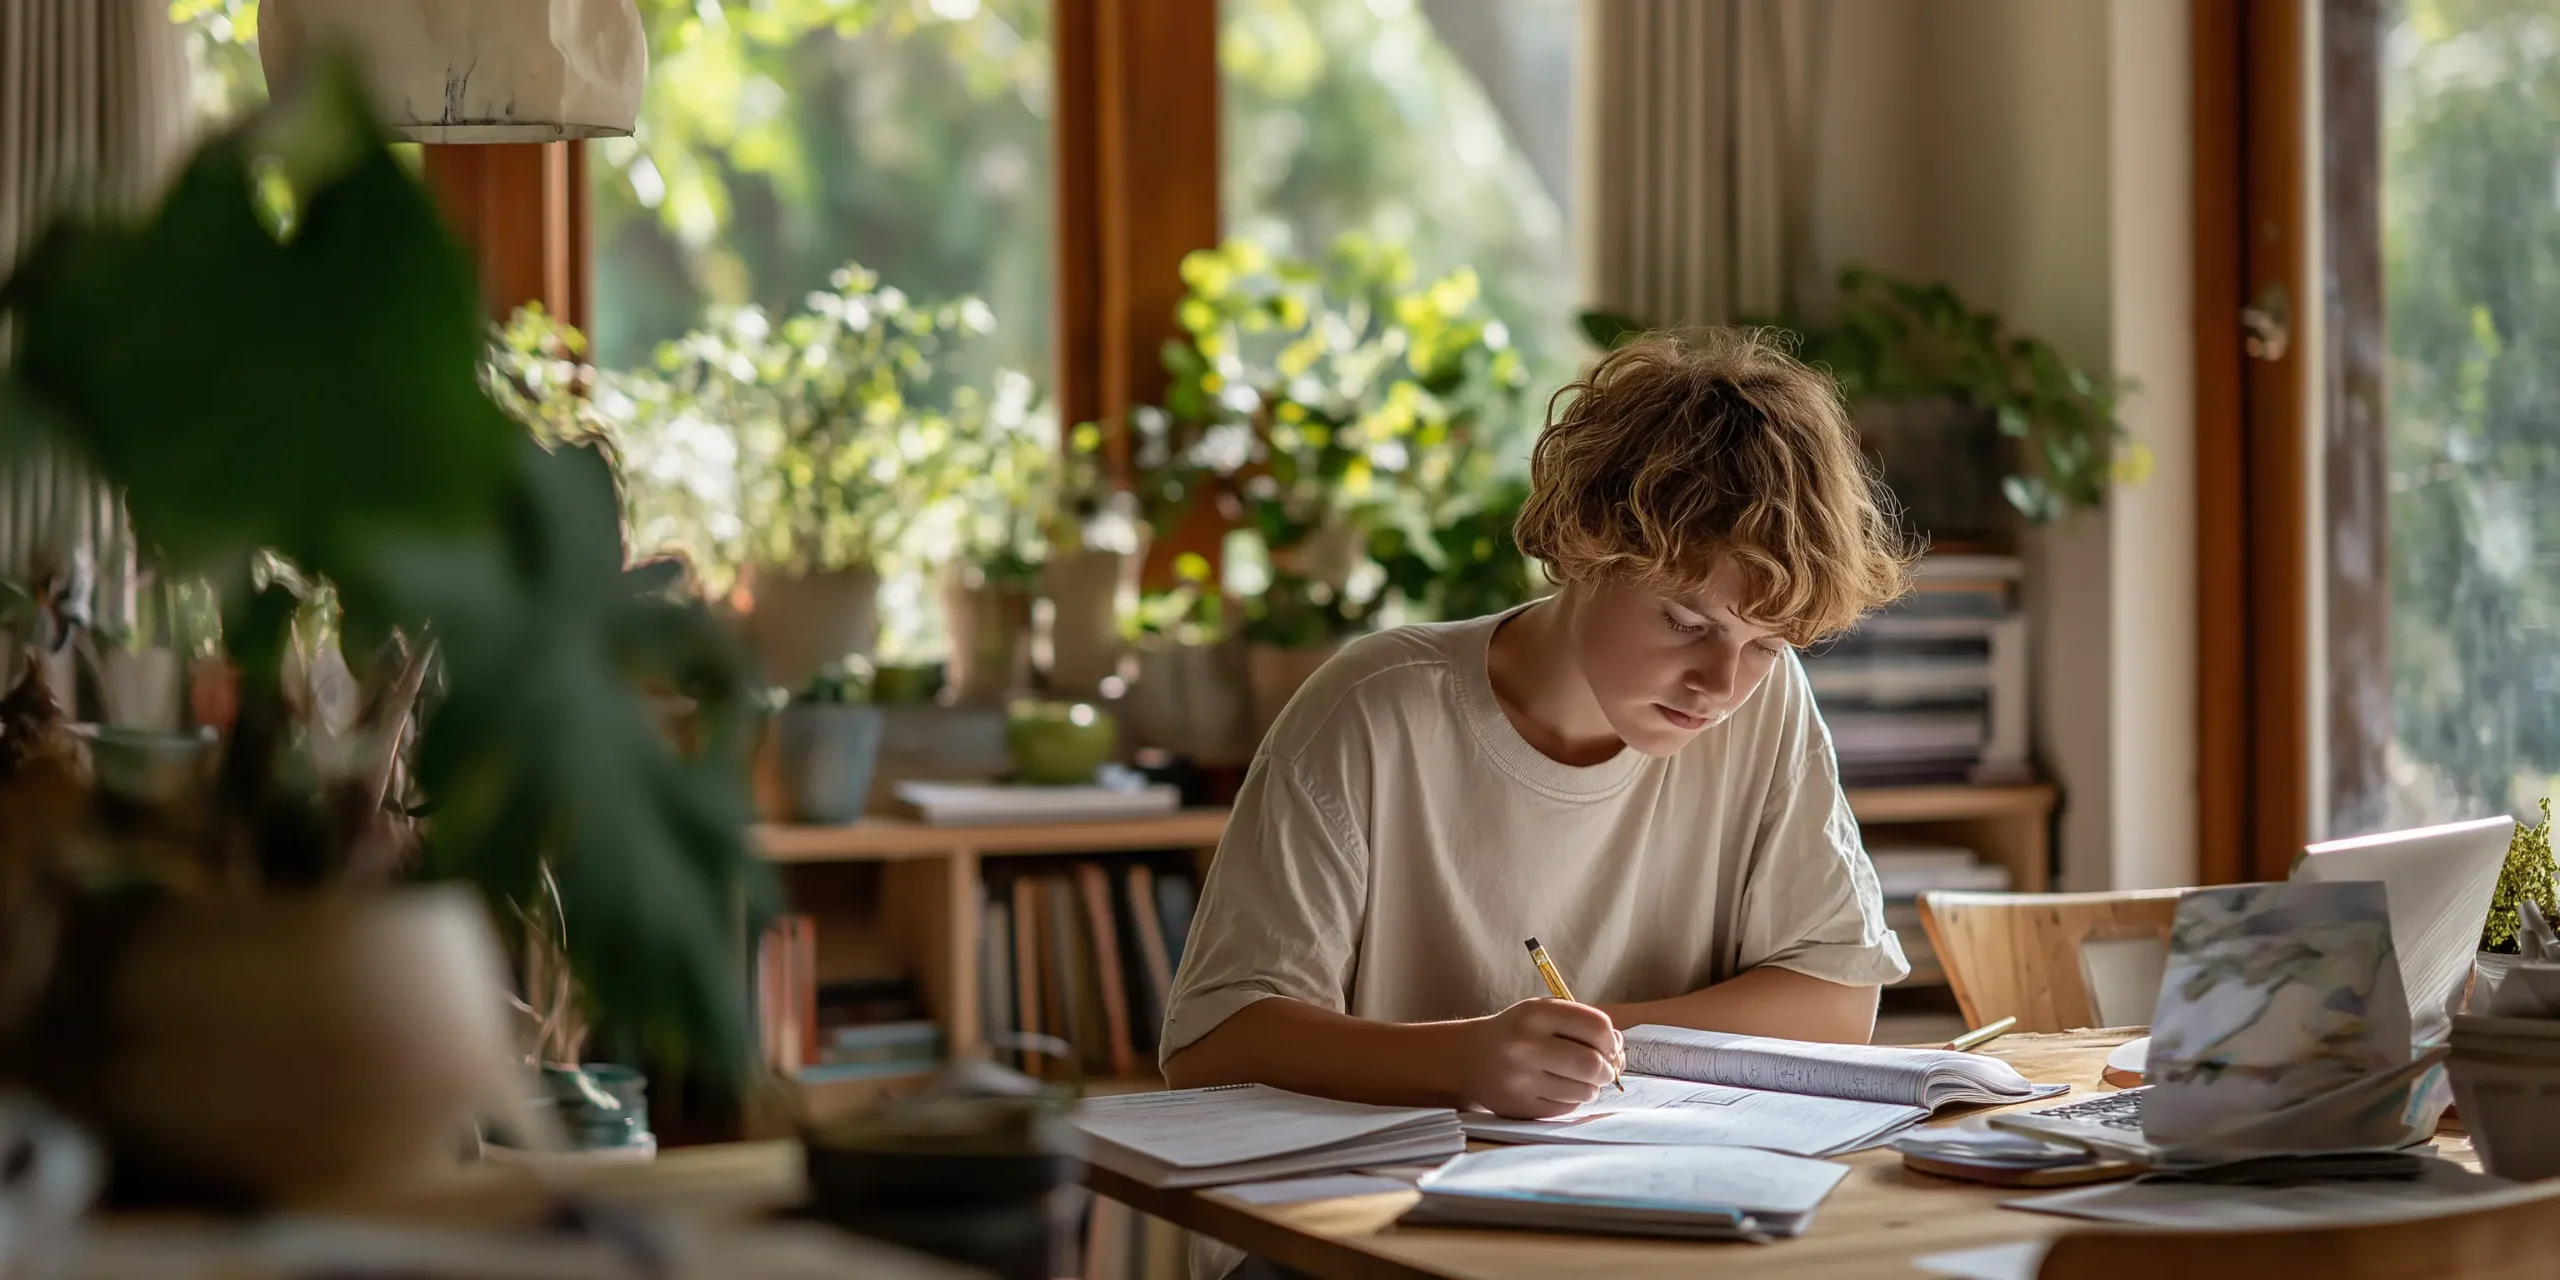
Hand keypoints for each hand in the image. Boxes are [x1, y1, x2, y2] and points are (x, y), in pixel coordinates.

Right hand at [1452, 999, 1623, 1118]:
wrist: (1469, 1058)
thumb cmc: (1519, 1033)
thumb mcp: (1544, 1014)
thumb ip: (1583, 1026)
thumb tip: (1619, 1055)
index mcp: (1535, 1014)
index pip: (1596, 1027)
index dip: (1612, 1040)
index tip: (1609, 1046)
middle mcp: (1525, 1045)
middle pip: (1592, 1064)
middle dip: (1607, 1070)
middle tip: (1603, 1070)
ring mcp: (1520, 1079)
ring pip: (1583, 1091)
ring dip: (1591, 1087)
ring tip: (1577, 1079)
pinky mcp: (1519, 1107)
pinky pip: (1567, 1109)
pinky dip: (1572, 1100)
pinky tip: (1558, 1089)